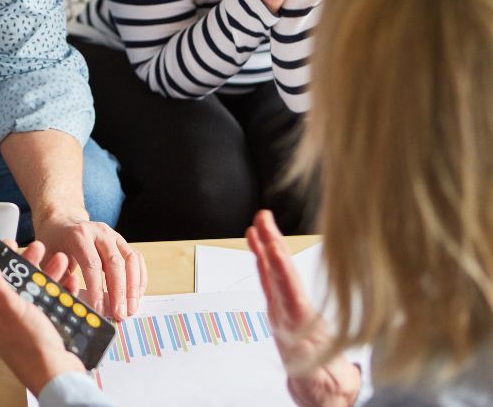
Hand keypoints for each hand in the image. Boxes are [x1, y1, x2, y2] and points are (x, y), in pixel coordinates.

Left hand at [0, 241, 85, 394]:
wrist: (59, 376)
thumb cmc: (32, 350)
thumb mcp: (11, 309)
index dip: (2, 260)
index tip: (13, 243)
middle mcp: (6, 318)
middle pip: (16, 282)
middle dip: (30, 264)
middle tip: (40, 249)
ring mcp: (26, 323)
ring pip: (36, 290)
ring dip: (49, 274)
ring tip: (61, 261)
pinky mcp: (45, 327)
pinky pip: (52, 302)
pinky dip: (61, 291)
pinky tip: (70, 282)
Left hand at [36, 214, 146, 320]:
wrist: (62, 221)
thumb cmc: (54, 243)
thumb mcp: (48, 258)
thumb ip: (60, 278)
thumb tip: (74, 302)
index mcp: (78, 235)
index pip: (92, 264)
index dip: (97, 289)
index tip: (99, 310)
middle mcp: (99, 232)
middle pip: (115, 262)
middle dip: (119, 292)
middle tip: (120, 314)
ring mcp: (113, 235)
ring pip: (130, 260)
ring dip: (133, 287)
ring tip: (131, 309)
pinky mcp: (122, 241)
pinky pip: (136, 259)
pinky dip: (139, 278)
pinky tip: (136, 296)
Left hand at [246, 210, 360, 406]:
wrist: (316, 392)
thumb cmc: (326, 382)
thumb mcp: (334, 377)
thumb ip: (342, 372)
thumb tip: (349, 373)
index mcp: (299, 330)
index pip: (289, 292)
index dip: (281, 269)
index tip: (274, 247)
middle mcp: (286, 316)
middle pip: (277, 274)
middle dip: (270, 245)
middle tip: (262, 219)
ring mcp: (282, 310)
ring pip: (273, 272)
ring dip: (266, 245)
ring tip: (260, 222)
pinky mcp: (284, 308)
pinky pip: (272, 279)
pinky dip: (266, 258)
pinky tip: (260, 243)